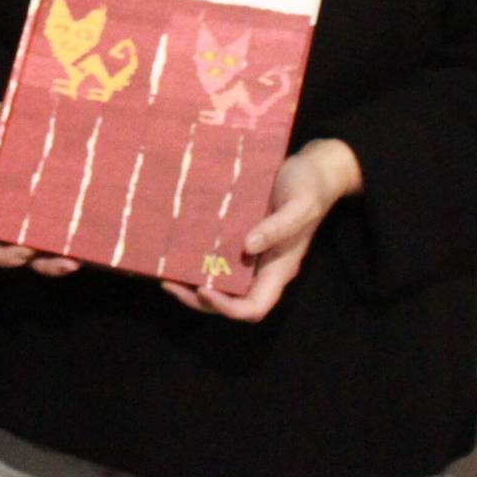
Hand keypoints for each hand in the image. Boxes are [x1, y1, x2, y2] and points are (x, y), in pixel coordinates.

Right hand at [0, 103, 79, 276]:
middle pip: (29, 256)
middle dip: (45, 265)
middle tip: (61, 261)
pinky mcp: (71, 205)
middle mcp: (19, 222)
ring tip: (80, 258)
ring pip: (55, 250)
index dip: (6, 256)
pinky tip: (98, 239)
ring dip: (67, 260)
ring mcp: (47, 216)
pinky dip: (86, 239)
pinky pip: (78, 228)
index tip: (23, 251)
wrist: (22, 110)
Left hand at [160, 137, 362, 322]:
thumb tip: (247, 247)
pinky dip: (198, 260)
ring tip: (165, 273)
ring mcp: (252, 255)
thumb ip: (279, 227)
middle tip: (169, 284)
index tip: (203, 290)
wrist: (312, 169)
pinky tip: (177, 249)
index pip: (254, 307)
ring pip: (221, 283)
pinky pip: (218, 258)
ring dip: (193, 284)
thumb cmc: (310, 187)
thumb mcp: (301, 204)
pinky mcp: (240, 238)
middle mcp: (263, 268)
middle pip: (231, 301)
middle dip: (200, 300)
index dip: (228, 307)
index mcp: (279, 269)